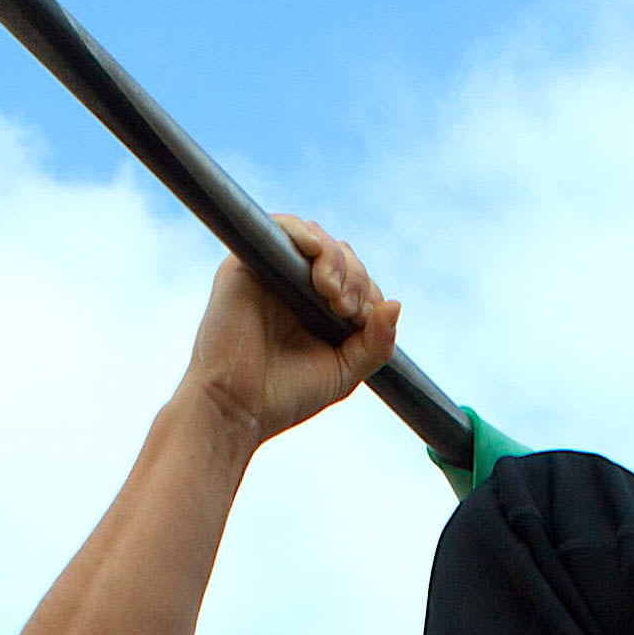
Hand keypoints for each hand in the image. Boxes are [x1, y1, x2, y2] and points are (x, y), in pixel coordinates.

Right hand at [184, 215, 400, 443]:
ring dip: (335, 259)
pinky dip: (302, 232)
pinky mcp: (244, 264)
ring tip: (332, 293)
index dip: (369, 292)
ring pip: (315, 239)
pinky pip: (279, 227)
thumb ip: (375, 344)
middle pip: (340, 255)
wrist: (237, 407)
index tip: (360, 320)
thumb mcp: (345, 372)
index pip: (357, 279)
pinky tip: (315, 252)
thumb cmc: (286, 395)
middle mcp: (296, 286)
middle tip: (345, 309)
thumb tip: (396, 304)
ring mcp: (271, 273)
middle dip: (355, 277)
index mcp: (320, 309)